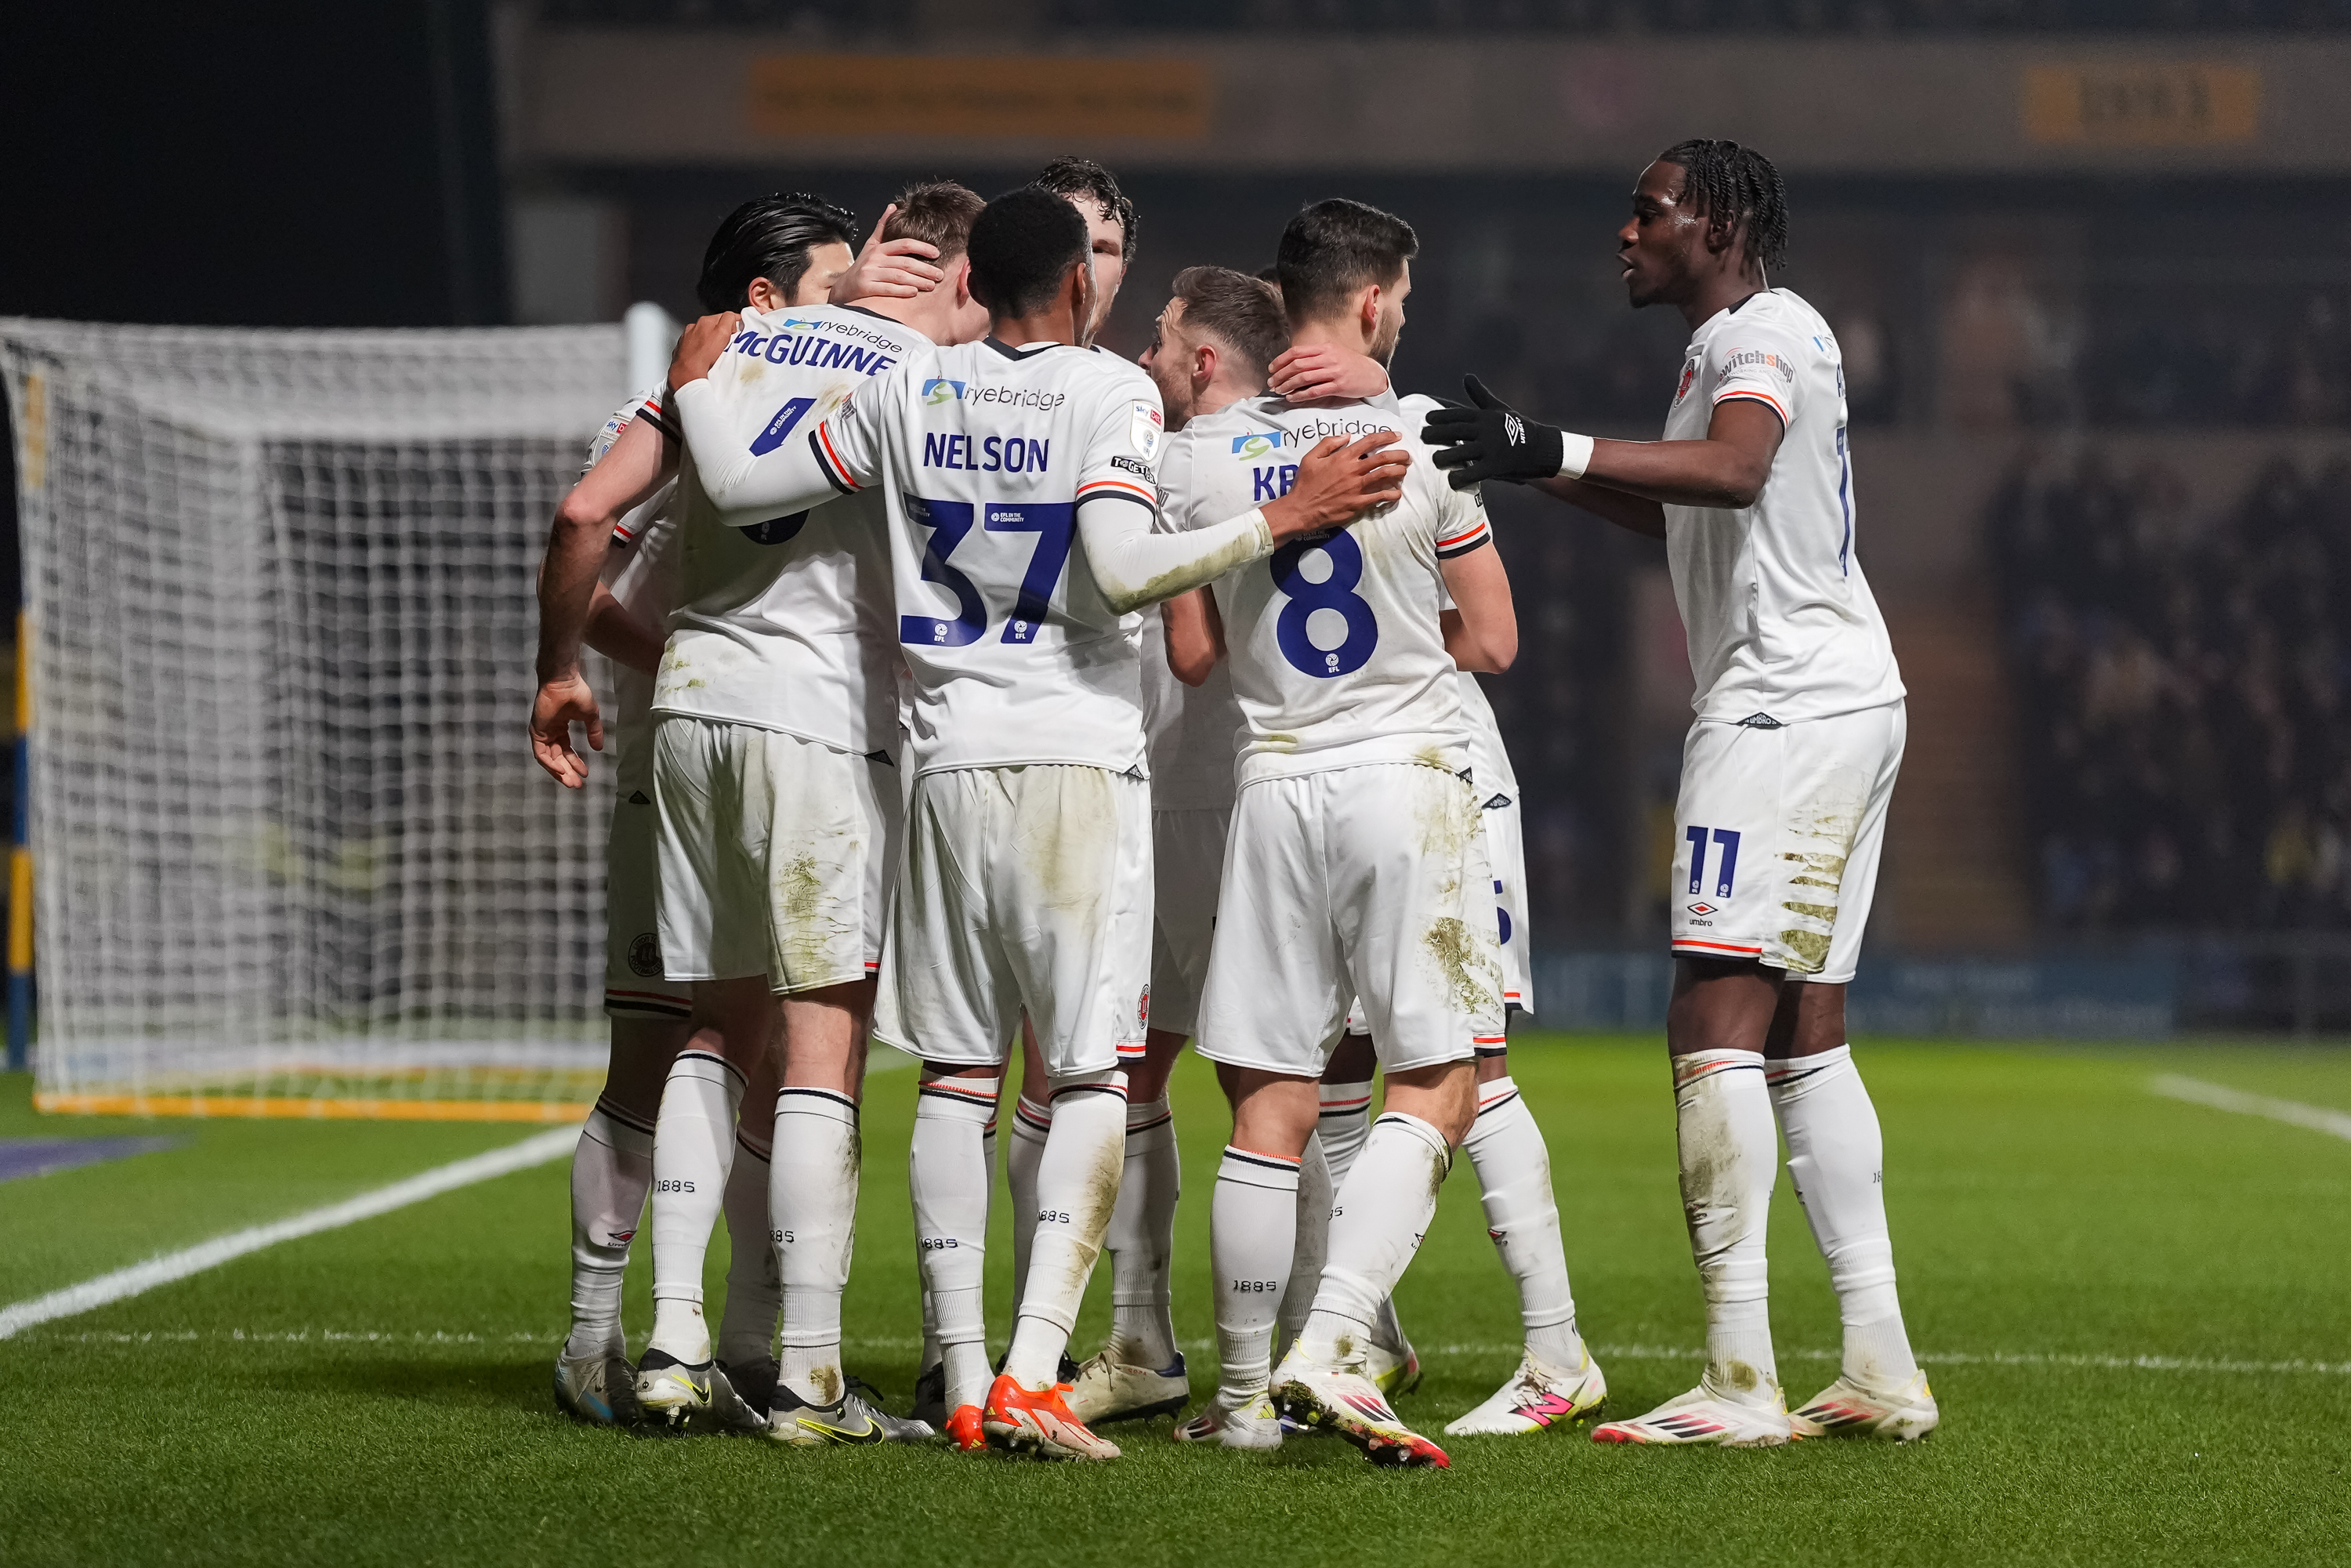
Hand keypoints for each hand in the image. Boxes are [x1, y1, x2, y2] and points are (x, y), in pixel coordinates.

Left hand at [530, 672, 603, 788]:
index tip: (585, 773)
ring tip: (571, 782)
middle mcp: (549, 733)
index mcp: (560, 729)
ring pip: (548, 759)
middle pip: (557, 758)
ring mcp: (542, 733)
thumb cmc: (577, 694)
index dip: (575, 763)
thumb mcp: (590, 717)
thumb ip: (593, 733)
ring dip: (559, 772)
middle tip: (577, 785)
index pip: (566, 751)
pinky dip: (550, 764)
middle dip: (567, 772)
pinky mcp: (537, 732)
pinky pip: (541, 754)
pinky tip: (560, 771)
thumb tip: (599, 748)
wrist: (565, 683)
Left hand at [667, 312, 739, 395]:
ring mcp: (687, 336)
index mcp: (705, 321)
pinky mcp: (683, 347)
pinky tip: (704, 355)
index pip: (724, 316)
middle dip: (720, 331)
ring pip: (703, 334)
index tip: (737, 330)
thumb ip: (728, 320)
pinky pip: (695, 344)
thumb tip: (732, 316)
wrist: (688, 370)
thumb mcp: (723, 333)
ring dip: (709, 339)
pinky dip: (700, 347)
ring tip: (715, 351)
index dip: (733, 323)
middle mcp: (694, 326)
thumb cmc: (704, 354)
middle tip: (726, 343)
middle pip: (713, 325)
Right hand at [831, 205, 944, 302]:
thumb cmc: (862, 267)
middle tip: (940, 275)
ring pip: (899, 276)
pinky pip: (887, 289)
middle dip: (925, 268)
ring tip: (932, 286)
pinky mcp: (866, 287)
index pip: (904, 244)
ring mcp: (870, 273)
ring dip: (918, 281)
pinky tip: (914, 292)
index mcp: (879, 248)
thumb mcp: (871, 245)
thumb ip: (883, 228)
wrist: (843, 288)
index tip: (937, 253)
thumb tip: (893, 206)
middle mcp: (874, 259)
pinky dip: (902, 291)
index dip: (922, 247)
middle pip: (905, 262)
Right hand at [1261, 432, 1410, 542]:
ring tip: (1404, 471)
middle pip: (1384, 458)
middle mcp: (1353, 470)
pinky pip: (1380, 497)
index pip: (1370, 441)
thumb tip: (1346, 436)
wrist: (1301, 509)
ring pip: (1385, 476)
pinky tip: (1397, 493)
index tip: (1396, 436)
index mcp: (1343, 457)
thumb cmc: (1305, 484)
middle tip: (1407, 456)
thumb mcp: (1311, 457)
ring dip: (1399, 472)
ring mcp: (1357, 488)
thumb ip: (1328, 443)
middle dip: (1400, 455)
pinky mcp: (1358, 503)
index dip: (1386, 436)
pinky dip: (1392, 494)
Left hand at [1267, 344, 1388, 402]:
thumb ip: (1316, 355)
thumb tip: (1294, 363)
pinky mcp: (1338, 386)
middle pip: (1297, 365)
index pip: (1297, 351)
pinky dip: (1300, 395)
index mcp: (1325, 348)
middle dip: (1280, 375)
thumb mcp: (1334, 353)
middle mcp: (1328, 358)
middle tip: (1272, 382)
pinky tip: (1292, 397)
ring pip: (1303, 378)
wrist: (1372, 374)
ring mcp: (1334, 372)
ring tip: (1279, 390)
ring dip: (1287, 385)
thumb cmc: (1351, 364)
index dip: (1281, 360)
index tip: (1272, 368)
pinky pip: (1314, 391)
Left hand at [1421, 374, 1563, 488]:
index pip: (1457, 414)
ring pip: (1460, 453)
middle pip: (1453, 431)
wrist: (1541, 447)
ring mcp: (1489, 448)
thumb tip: (1467, 376)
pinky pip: (1473, 473)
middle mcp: (1485, 430)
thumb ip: (1480, 395)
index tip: (1426, 419)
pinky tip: (1451, 480)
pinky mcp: (1495, 466)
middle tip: (1421, 437)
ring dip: (1444, 457)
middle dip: (1435, 434)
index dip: (1440, 416)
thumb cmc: (1517, 427)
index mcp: (1484, 417)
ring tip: (1433, 460)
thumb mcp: (1498, 408)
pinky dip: (1461, 478)